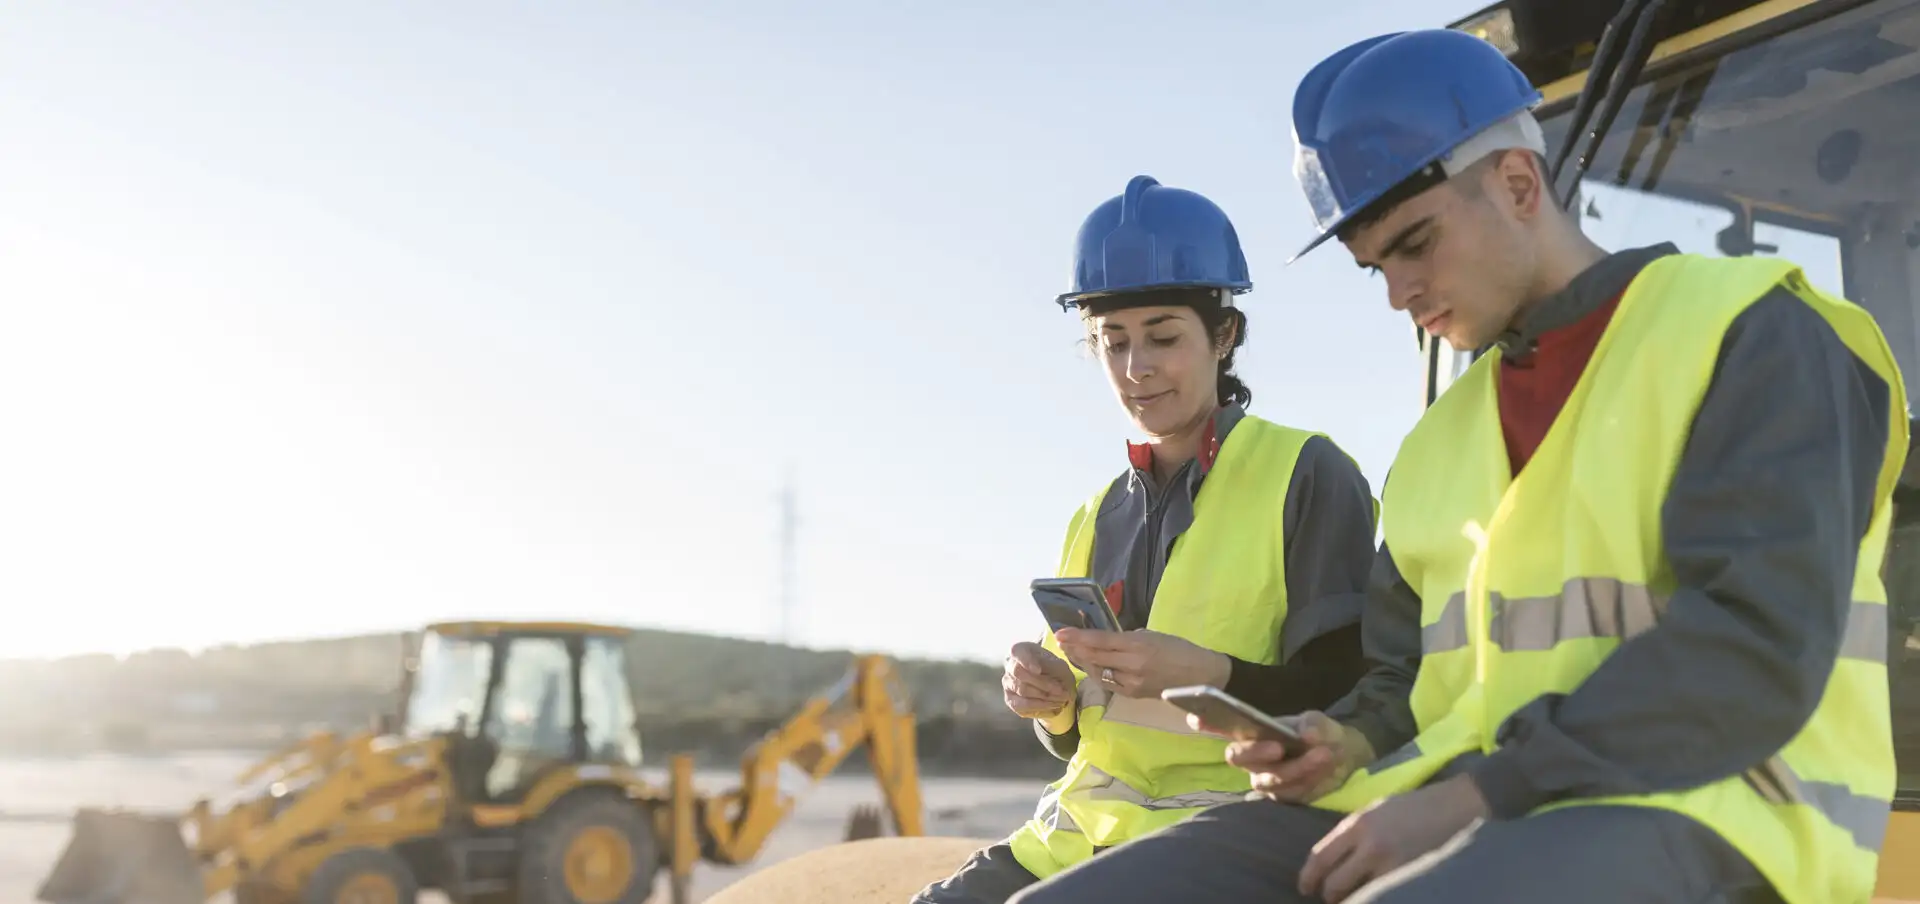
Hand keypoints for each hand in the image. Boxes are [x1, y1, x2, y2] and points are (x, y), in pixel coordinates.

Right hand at [1002, 642, 1073, 718]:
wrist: (1054, 685)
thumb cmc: (1055, 670)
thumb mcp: (1058, 664)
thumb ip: (1051, 668)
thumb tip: (1043, 678)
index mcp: (1021, 650)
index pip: (1017, 652)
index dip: (1026, 661)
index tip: (1038, 670)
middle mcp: (1010, 666)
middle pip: (1019, 673)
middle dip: (1042, 683)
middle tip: (1060, 690)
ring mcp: (1008, 684)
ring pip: (1022, 690)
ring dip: (1044, 696)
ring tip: (1061, 699)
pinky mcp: (1010, 700)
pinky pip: (1022, 705)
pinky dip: (1040, 706)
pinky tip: (1053, 705)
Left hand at [1054, 628, 1229, 698]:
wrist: (1201, 677)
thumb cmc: (1180, 650)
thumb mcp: (1153, 635)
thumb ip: (1129, 638)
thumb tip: (1108, 640)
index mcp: (1138, 645)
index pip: (1100, 641)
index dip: (1078, 637)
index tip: (1060, 633)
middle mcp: (1131, 665)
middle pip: (1094, 657)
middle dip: (1075, 649)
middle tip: (1061, 641)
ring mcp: (1131, 683)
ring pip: (1098, 672)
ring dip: (1083, 662)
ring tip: (1072, 652)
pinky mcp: (1133, 695)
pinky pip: (1108, 683)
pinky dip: (1097, 673)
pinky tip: (1090, 666)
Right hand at [1199, 710, 1373, 803]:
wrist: (1343, 755)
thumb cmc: (1319, 732)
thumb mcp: (1318, 721)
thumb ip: (1312, 725)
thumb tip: (1306, 735)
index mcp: (1251, 732)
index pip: (1222, 727)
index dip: (1206, 724)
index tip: (1195, 719)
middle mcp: (1251, 757)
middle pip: (1236, 757)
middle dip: (1254, 752)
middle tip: (1278, 747)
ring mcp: (1265, 779)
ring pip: (1266, 779)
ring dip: (1295, 768)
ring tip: (1322, 754)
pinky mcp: (1284, 797)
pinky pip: (1289, 793)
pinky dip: (1309, 779)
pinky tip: (1325, 765)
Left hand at [1298, 774, 1489, 902]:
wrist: (1456, 807)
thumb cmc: (1415, 807)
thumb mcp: (1376, 810)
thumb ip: (1353, 832)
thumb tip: (1333, 858)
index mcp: (1357, 824)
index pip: (1321, 857)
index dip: (1308, 877)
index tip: (1304, 888)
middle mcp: (1370, 845)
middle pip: (1335, 883)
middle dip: (1329, 895)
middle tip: (1329, 899)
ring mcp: (1392, 865)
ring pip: (1359, 895)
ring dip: (1353, 900)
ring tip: (1354, 899)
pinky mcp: (1411, 877)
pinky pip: (1384, 895)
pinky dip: (1377, 898)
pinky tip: (1378, 897)